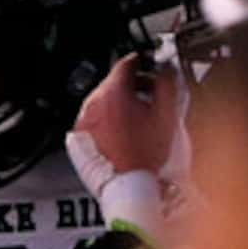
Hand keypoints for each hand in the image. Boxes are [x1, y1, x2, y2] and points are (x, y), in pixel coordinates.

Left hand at [69, 54, 186, 190]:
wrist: (129, 186)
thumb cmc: (145, 155)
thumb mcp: (165, 114)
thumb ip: (167, 84)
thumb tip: (166, 69)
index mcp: (114, 93)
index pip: (126, 63)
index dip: (143, 62)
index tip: (150, 66)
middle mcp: (93, 103)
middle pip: (114, 81)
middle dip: (134, 84)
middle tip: (149, 94)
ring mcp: (84, 120)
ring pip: (104, 99)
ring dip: (120, 100)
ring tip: (138, 115)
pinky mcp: (80, 135)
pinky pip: (95, 116)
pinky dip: (107, 117)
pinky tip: (122, 129)